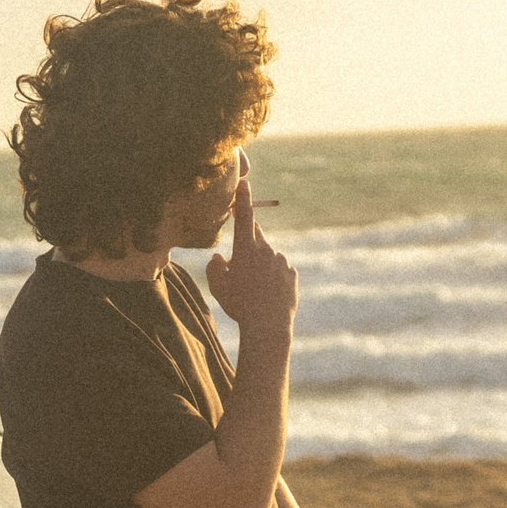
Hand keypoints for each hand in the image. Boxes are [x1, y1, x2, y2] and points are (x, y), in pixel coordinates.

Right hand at [204, 173, 296, 332]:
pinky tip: (267, 294)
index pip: (244, 217)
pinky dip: (272, 277)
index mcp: (246, 249)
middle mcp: (266, 250)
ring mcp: (281, 261)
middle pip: (255, 235)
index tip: (245, 182)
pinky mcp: (291, 273)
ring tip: (254, 290)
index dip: (243, 198)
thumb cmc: (239, 305)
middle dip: (247, 242)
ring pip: (267, 256)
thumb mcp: (218, 287)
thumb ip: (214, 267)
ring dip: (260, 265)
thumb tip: (219, 258)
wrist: (268, 325)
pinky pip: (279, 269)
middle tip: (239, 263)